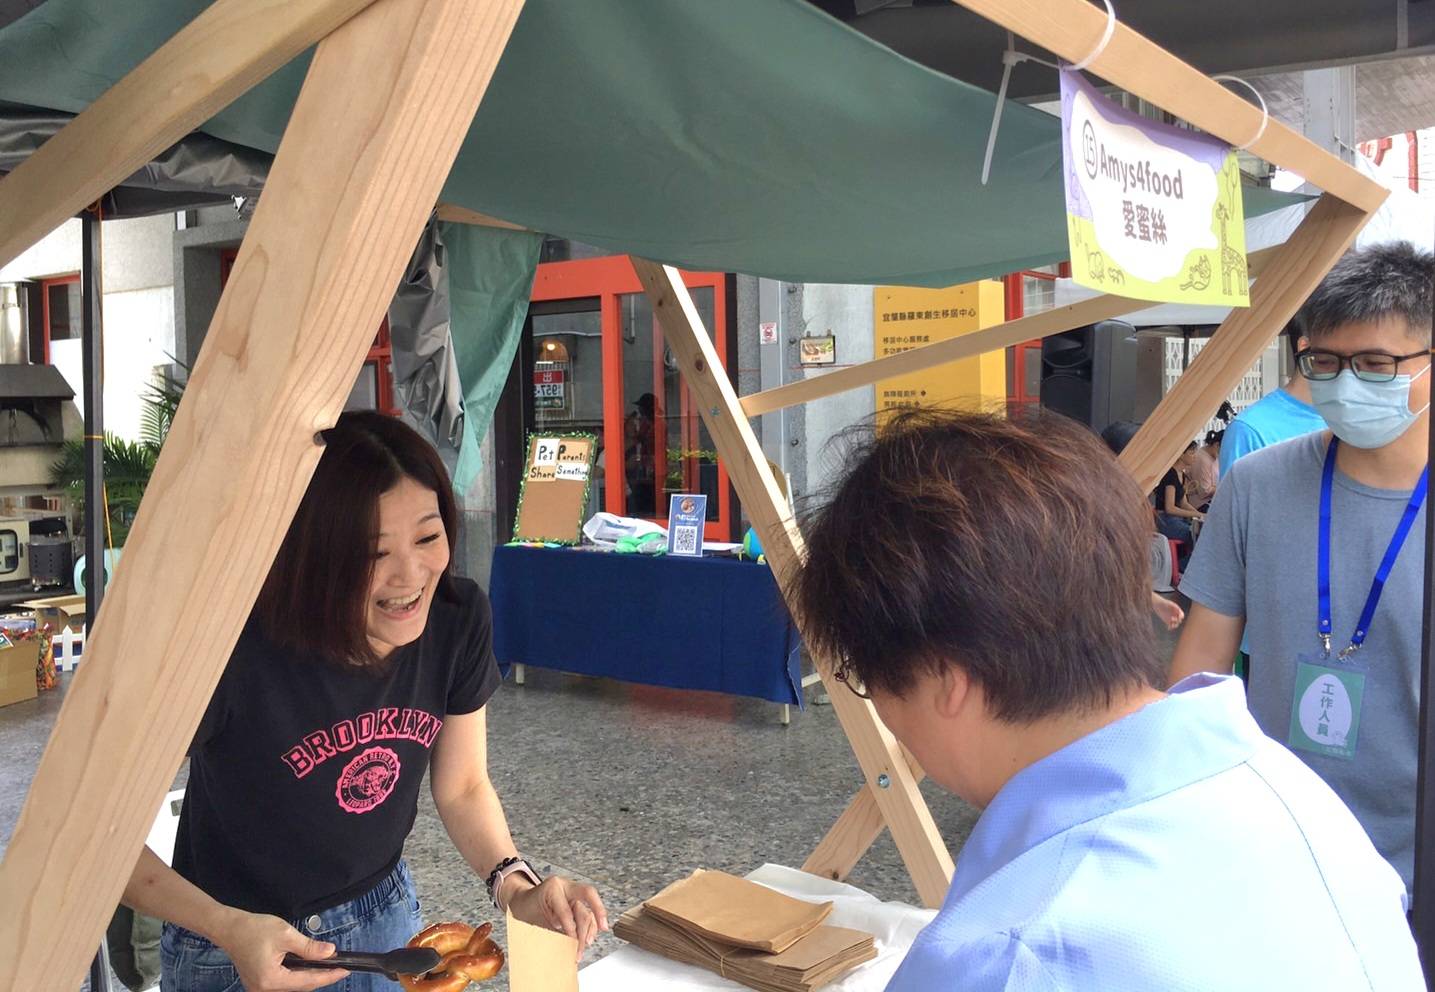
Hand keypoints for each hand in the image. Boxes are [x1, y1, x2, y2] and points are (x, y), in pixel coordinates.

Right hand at [214, 909, 347, 991]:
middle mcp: (264, 990)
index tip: (345, 971)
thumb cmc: (254, 929)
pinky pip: (283, 983)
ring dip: (310, 976)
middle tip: (340, 967)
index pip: (307, 981)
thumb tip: (330, 953)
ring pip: (292, 986)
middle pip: (300, 987)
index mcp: (271, 980)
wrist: (228, 928)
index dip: (328, 976)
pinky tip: (308, 966)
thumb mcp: (286, 935)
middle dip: (321, 977)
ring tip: (327, 965)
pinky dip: (297, 975)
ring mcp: (260, 988)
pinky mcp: (259, 983)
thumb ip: (309, 947)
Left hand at [507, 876, 609, 960]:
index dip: (570, 928)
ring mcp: (574, 895)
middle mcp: (566, 886)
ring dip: (591, 928)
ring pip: (589, 908)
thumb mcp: (532, 920)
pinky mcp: (577, 904)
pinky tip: (589, 938)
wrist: (523, 903)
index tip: (571, 943)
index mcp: (552, 887)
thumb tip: (559, 950)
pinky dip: (591, 927)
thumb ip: (547, 932)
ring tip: (586, 944)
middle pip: (587, 896)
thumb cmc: (525, 910)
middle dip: (589, 920)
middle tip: (585, 943)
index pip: (566, 909)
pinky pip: (589, 914)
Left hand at [1151, 595, 1184, 630]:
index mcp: (1178, 611)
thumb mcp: (1170, 604)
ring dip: (1174, 625)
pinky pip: (1170, 626)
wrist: (1158, 604)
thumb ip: (1175, 606)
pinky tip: (1168, 628)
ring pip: (1176, 624)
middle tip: (1172, 619)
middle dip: (1177, 620)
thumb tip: (1179, 609)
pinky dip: (1170, 627)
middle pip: (1179, 620)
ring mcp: (1172, 619)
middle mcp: (1176, 615)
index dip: (1181, 617)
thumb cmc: (1164, 603)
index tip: (1179, 617)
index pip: (1182, 615)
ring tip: (1171, 625)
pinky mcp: (1167, 621)